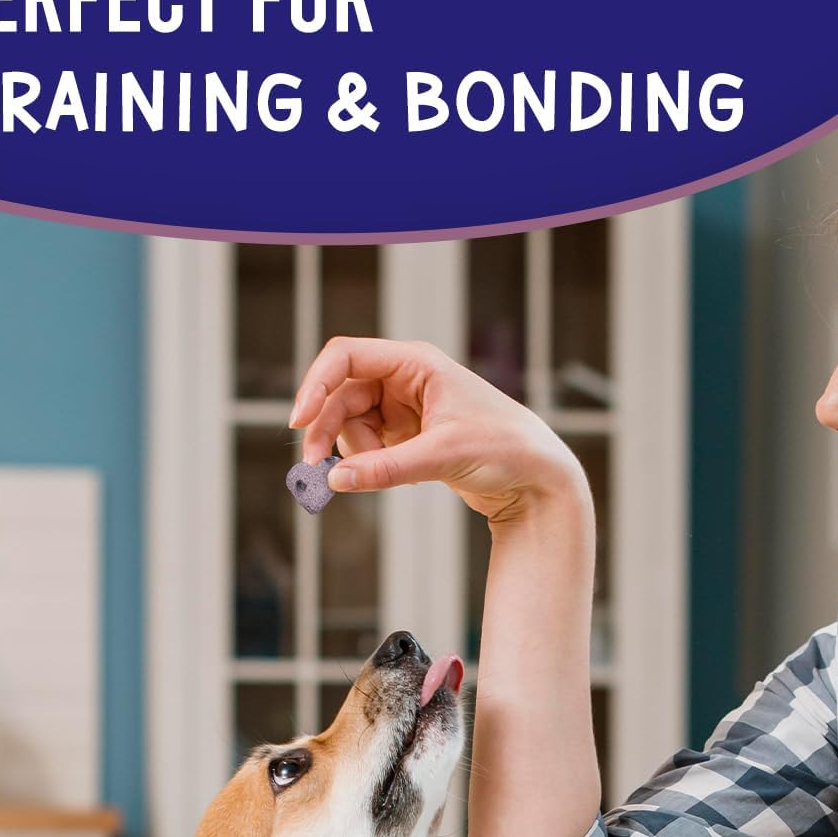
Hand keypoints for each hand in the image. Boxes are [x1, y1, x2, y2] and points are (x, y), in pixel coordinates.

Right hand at [289, 337, 585, 523]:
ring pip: (351, 424)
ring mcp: (406, 408)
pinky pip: (368, 446)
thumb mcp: (443, 456)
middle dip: (327, 430)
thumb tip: (336, 479)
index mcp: (416, 362)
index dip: (316, 384)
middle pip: (341, 394)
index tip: (298, 420)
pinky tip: (391, 477)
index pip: (347, 356)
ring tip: (377, 476)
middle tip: (317, 469)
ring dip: (352, 451)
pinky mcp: (409, 437)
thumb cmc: (506, 449)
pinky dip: (368, 463)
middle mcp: (407, 379)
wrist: (538, 479)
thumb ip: (386, 468)